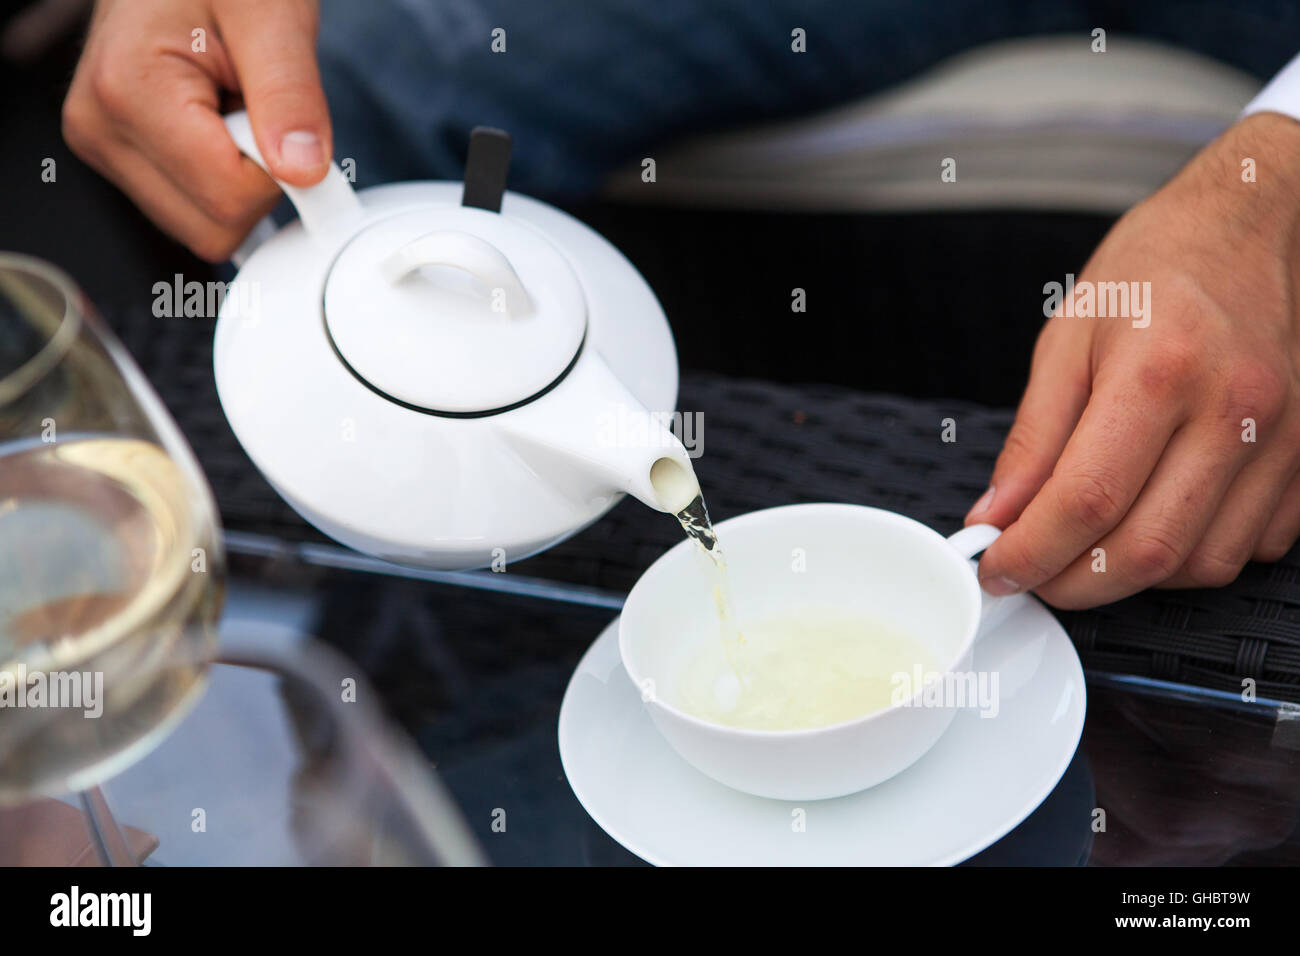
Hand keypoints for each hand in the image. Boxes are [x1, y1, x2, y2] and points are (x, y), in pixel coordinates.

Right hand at [62, 0, 329, 260]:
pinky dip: (220, 179)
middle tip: (255, 109)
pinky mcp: (118, 157)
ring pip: (202, 229)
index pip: (229, 199)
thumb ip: (290, 96)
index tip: (290, 127)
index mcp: (128, 91)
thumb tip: (304, 171)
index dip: (281, 172)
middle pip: (212, 229)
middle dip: (257, 182)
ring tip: (231, 106)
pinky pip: (192, 211)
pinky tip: (215, 123)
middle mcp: (100, 128)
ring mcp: (103, 147)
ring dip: (238, 181)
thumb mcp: (273, 16)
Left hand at [968, 113, 1299, 608]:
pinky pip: (1251, 546)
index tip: (997, 568)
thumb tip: (998, 515)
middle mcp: (1233, 410)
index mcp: (1159, 370)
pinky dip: (1192, 556)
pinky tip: (1154, 521)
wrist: (1249, 229)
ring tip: (1088, 548)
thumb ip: (1032, 439)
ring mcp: (1283, 438)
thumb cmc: (1153, 272)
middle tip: (1034, 576)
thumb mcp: (1066, 338)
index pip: (1085, 500)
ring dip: (1133, 578)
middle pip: (1147, 548)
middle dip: (1075, 584)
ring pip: (1201, 562)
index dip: (1031, 552)